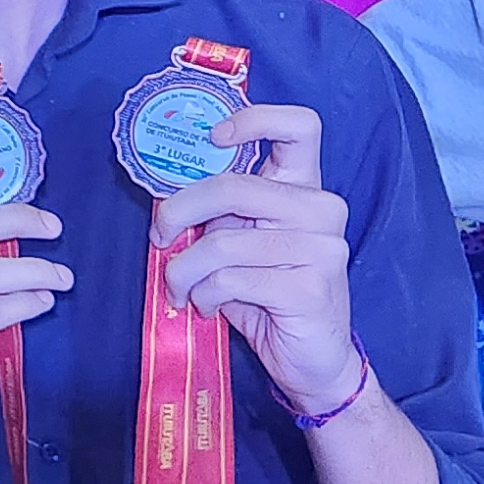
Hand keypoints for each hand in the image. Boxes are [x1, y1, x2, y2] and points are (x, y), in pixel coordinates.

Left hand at [149, 101, 361, 411]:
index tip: (212, 137)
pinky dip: (204, 296)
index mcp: (305, 188)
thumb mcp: (241, 245)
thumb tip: (165, 199)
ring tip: (183, 289)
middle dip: (177, 213)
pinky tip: (208, 307)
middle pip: (232, 187)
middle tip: (161, 239)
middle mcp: (322, 210)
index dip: (253, 119)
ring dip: (184, 271)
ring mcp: (322, 249)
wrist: (314, 363)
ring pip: (221, 243)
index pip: (299, 127)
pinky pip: (230, 280)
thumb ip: (221, 215)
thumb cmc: (270, 298)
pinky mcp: (310, 288)